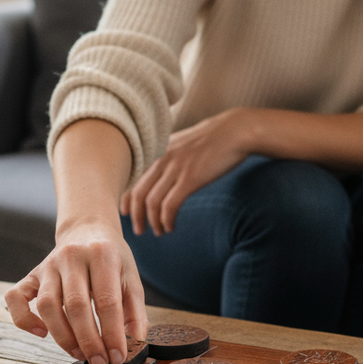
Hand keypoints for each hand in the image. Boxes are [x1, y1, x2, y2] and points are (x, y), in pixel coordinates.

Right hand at [4, 219, 147, 363]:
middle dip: (88, 341)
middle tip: (99, 363)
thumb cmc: (111, 257)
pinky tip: (42, 333)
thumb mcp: (130, 275)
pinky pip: (15, 298)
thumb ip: (135, 309)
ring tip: (79, 354)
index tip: (118, 357)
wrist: (87, 229)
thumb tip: (137, 341)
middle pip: (76, 305)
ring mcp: (48, 265)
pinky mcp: (31, 274)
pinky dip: (24, 320)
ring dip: (63, 337)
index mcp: (101, 254)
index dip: (112, 333)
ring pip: (47, 305)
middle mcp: (71, 256)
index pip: (106, 300)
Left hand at [121, 109, 251, 236]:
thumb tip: (163, 172)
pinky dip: (167, 220)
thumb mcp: (184, 142)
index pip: (133, 178)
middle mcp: (161, 159)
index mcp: (158, 150)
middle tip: (138, 230)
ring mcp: (175, 168)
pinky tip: (171, 226)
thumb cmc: (214, 138)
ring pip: (151, 202)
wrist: (236, 131)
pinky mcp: (190, 178)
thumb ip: (170, 155)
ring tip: (158, 232)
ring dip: (152, 222)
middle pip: (137, 193)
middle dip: (135, 216)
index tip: (126, 212)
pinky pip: (170, 205)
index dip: (126, 199)